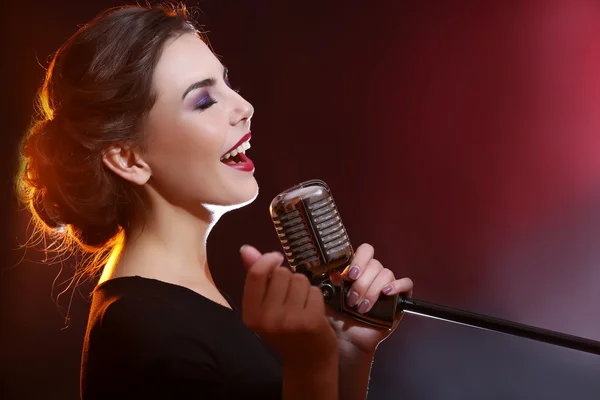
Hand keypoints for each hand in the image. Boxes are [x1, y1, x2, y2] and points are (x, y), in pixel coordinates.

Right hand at [240, 245, 338, 364]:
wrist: (308, 361)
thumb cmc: (285, 329)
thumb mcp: (265, 306)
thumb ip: (255, 276)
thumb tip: (245, 248)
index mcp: (251, 315)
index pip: (256, 275)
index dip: (268, 260)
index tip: (277, 257)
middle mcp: (267, 320)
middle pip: (281, 274)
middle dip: (288, 279)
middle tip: (290, 298)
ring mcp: (289, 321)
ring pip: (299, 280)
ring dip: (304, 288)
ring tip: (302, 305)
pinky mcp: (311, 322)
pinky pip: (314, 290)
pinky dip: (316, 297)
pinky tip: (313, 312)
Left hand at [326, 243, 413, 354]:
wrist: (346, 340)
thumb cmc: (336, 318)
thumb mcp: (328, 298)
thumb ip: (329, 282)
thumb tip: (333, 271)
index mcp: (358, 270)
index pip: (365, 251)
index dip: (359, 259)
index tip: (350, 275)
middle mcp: (373, 275)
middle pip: (375, 264)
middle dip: (362, 283)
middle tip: (351, 300)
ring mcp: (387, 286)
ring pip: (386, 274)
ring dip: (373, 290)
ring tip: (362, 308)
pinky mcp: (399, 299)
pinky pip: (406, 284)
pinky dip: (397, 286)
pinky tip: (386, 294)